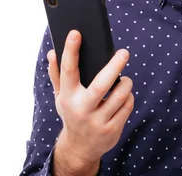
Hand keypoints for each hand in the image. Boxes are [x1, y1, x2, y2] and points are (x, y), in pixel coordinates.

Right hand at [47, 30, 133, 173]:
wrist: (80, 147)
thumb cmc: (72, 112)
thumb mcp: (61, 96)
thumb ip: (57, 74)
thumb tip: (52, 52)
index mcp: (67, 96)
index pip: (68, 71)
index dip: (71, 50)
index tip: (76, 33)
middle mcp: (81, 109)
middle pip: (101, 84)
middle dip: (114, 66)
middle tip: (124, 52)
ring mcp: (97, 121)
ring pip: (121, 94)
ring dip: (126, 83)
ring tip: (124, 80)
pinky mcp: (112, 130)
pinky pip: (127, 106)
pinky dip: (128, 97)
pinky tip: (123, 97)